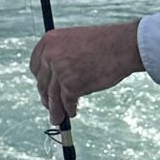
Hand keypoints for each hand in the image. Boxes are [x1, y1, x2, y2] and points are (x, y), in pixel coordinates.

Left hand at [29, 20, 143, 123]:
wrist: (123, 45)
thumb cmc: (104, 43)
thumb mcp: (74, 42)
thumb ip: (61, 56)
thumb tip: (53, 80)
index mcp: (48, 41)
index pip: (35, 66)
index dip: (41, 80)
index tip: (44, 88)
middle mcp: (50, 55)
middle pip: (42, 83)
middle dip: (47, 97)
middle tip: (50, 107)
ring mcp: (59, 71)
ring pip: (52, 96)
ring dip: (55, 109)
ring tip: (58, 117)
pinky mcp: (71, 85)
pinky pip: (66, 101)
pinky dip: (69, 109)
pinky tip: (73, 112)